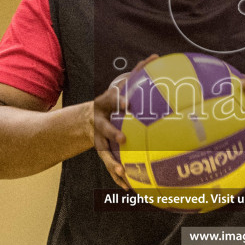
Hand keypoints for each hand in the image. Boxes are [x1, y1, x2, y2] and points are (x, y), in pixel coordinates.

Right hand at [90, 55, 157, 188]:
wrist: (88, 119)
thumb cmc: (112, 101)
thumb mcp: (120, 85)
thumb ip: (138, 72)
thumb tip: (157, 56)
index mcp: (104, 105)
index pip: (111, 101)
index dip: (118, 101)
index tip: (128, 103)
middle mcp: (99, 123)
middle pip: (104, 129)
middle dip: (112, 133)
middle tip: (123, 138)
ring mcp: (98, 140)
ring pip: (104, 153)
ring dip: (112, 163)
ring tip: (123, 173)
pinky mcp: (102, 152)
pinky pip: (110, 165)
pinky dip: (118, 177)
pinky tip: (129, 188)